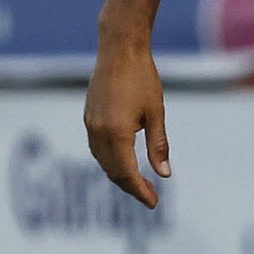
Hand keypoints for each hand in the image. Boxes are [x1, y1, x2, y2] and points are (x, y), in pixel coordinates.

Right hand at [85, 36, 170, 206]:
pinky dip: (110, 160)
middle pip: (113, 171)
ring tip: (139, 182)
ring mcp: (90, 124)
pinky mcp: (88, 116)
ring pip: (102, 161)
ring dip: (119, 175)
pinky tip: (123, 161)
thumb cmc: (143, 78)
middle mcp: (99, 132)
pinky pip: (97, 148)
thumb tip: (165, 174)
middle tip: (150, 196)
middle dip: (131, 186)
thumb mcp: (156, 113)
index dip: (140, 191)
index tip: (153, 203)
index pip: (127, 173)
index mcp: (117, 133)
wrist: (120, 50)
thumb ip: (158, 145)